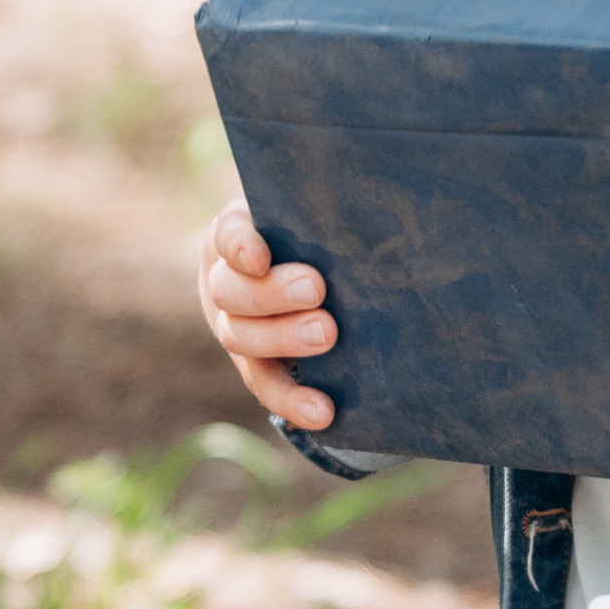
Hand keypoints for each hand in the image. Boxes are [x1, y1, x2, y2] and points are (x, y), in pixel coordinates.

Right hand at [199, 201, 337, 430]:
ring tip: (327, 335)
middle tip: (316, 289)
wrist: (322, 276)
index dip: (239, 245)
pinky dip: (293, 401)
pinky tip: (322, 412)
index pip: (227, 234)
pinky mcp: (257, 366)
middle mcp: (225, 282)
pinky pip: (267, 387)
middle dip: (272, 293)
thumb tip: (384, 195)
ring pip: (240, 337)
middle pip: (230, 291)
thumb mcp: (319, 216)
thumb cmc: (323, 233)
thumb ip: (331, 211)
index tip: (259, 255)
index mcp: (236, 235)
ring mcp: (236, 327)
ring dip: (283, 339)